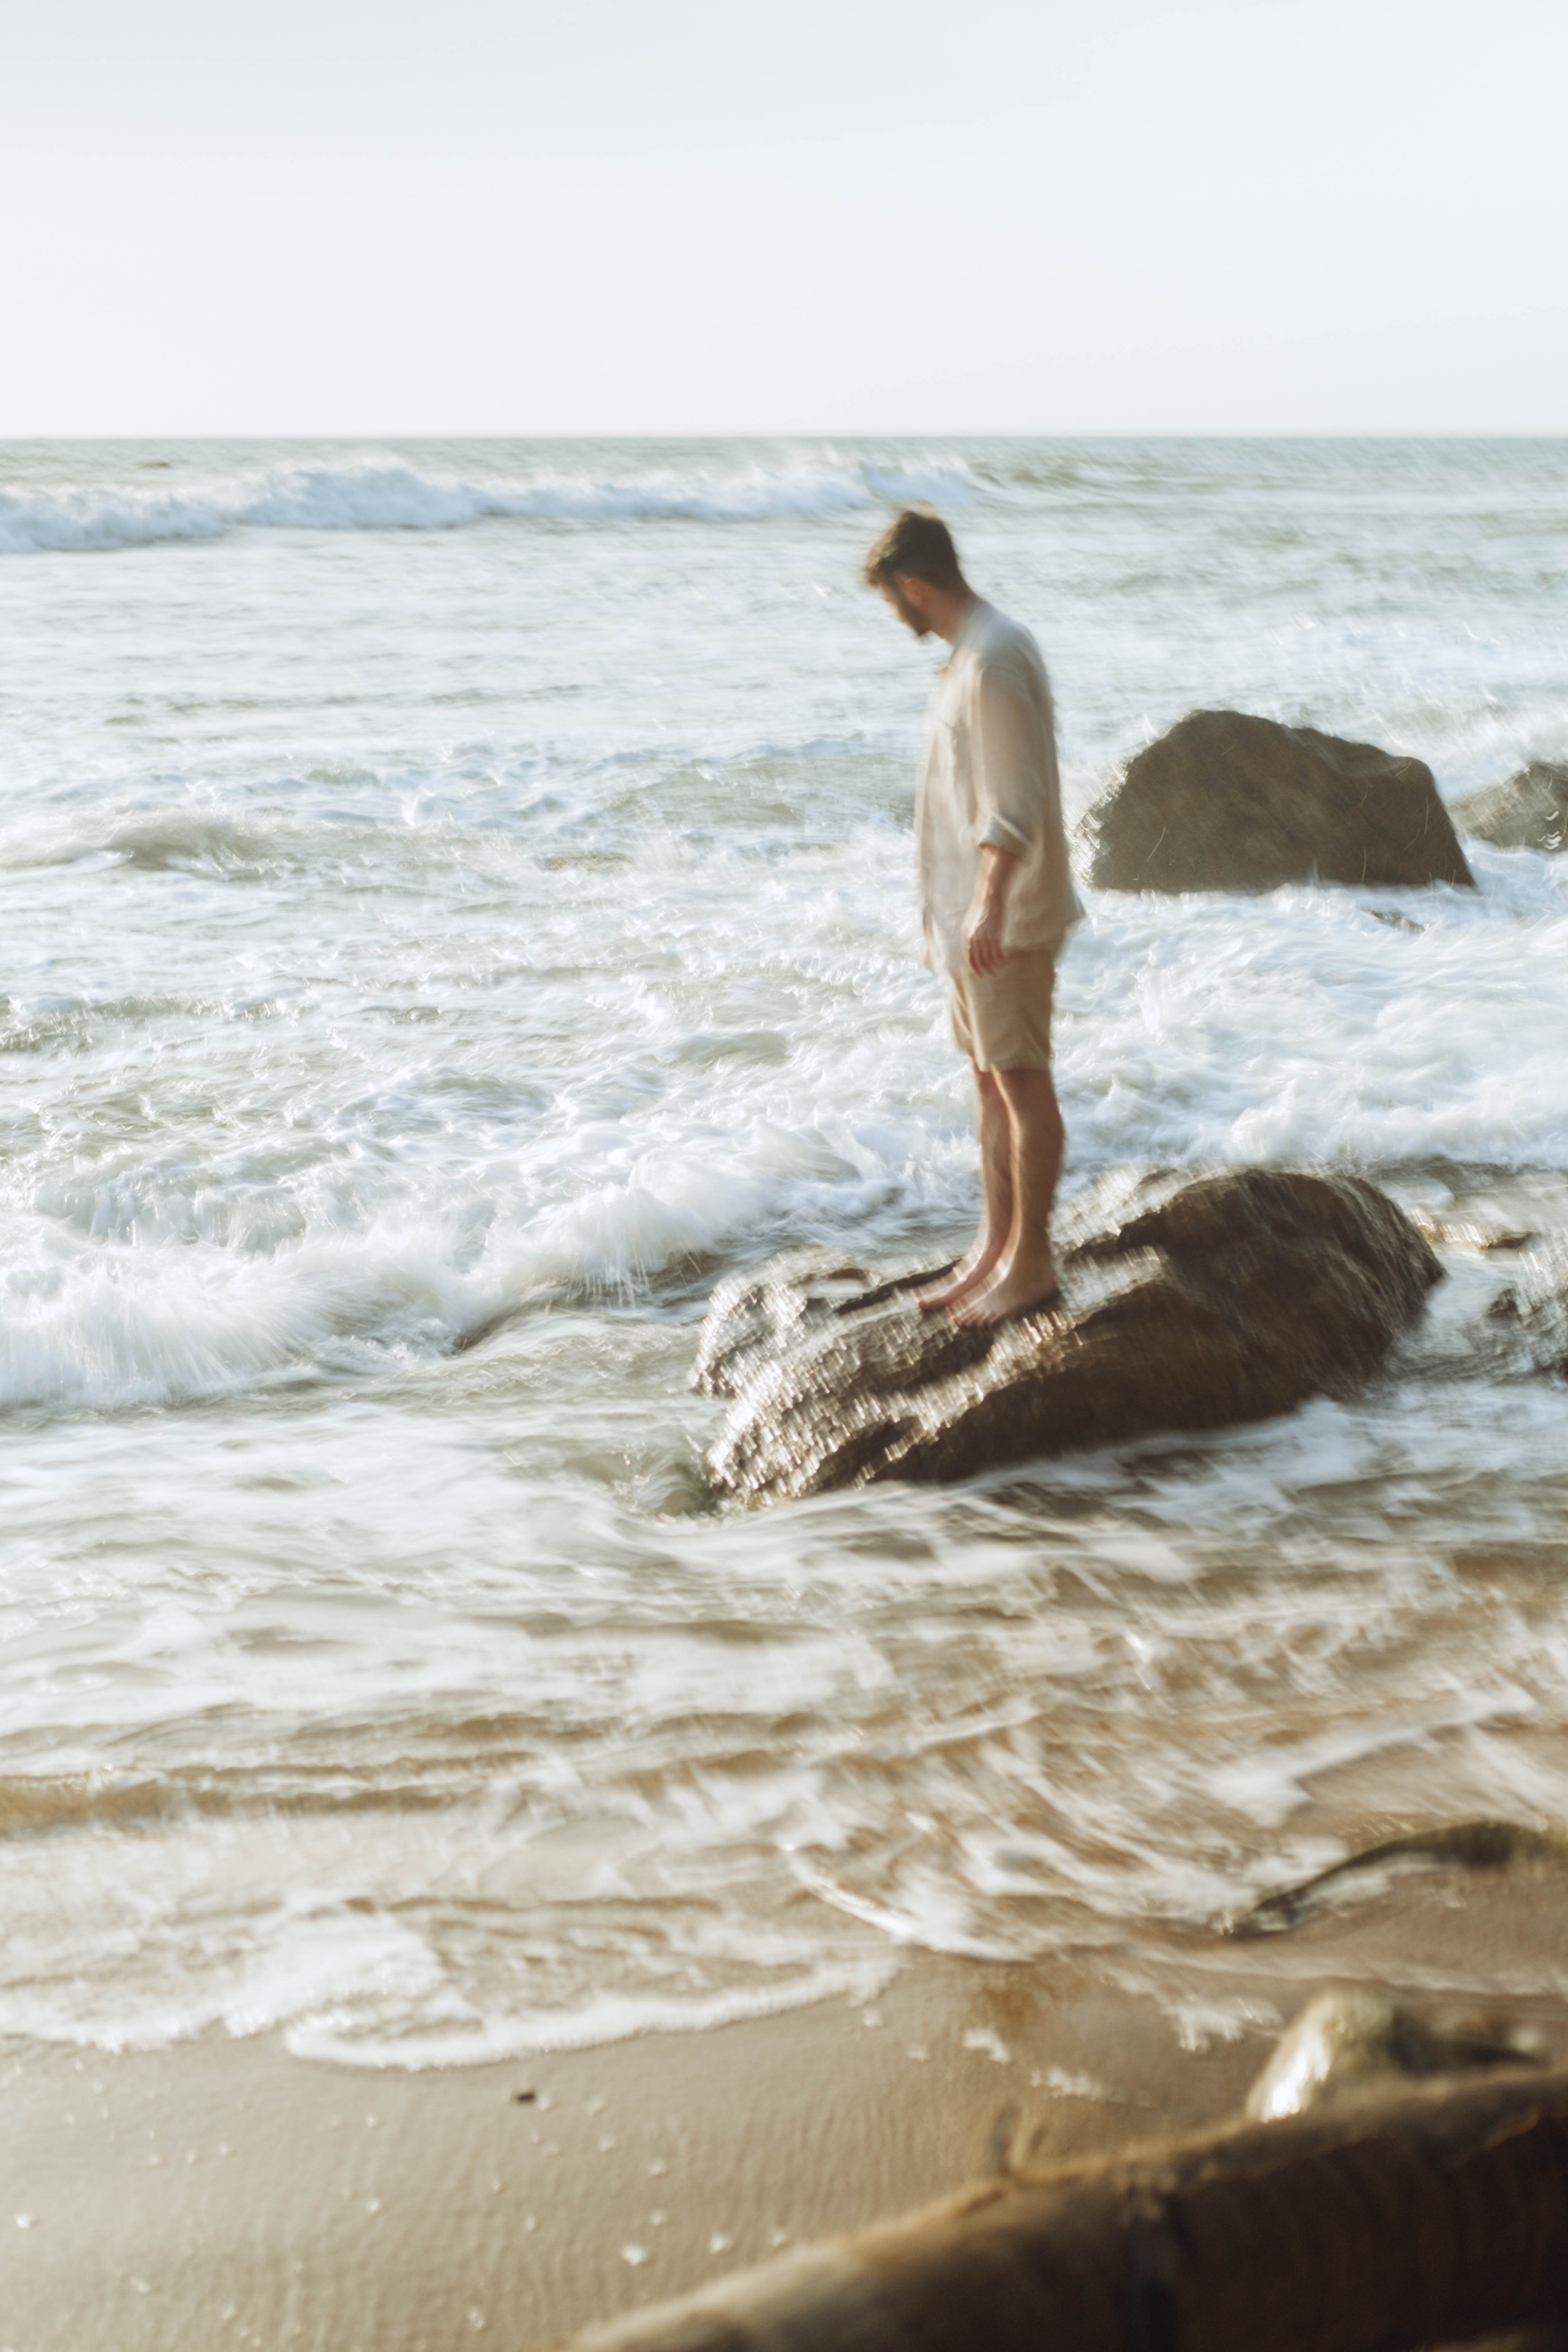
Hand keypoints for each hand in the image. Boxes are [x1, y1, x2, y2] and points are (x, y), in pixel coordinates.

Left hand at [963, 847, 1015, 974]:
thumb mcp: (972, 921)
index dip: (973, 966)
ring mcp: (984, 936)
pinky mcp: (994, 933)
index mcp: (966, 935)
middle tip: (990, 975)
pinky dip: (1001, 958)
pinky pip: (997, 951)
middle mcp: (973, 938)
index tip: (978, 973)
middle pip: (978, 960)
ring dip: (994, 966)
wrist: (989, 895)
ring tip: (1000, 969)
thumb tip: (973, 943)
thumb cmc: (982, 907)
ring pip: (988, 958)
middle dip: (984, 970)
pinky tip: (1005, 961)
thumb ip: (972, 933)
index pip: (968, 956)